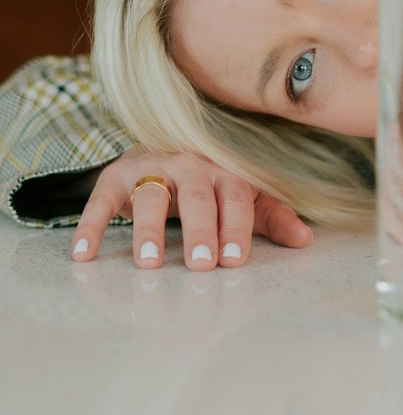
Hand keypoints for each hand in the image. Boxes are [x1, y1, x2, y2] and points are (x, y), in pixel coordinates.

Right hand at [69, 147, 312, 269]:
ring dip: (148, 228)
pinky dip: (91, 224)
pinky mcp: (116, 178)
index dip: (236, 228)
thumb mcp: (244, 197)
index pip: (235, 200)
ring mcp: (152, 169)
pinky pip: (102, 201)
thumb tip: (305, 240)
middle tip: (202, 264)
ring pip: (151, 196)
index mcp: (225, 172)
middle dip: (201, 230)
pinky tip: (84, 253)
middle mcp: (190, 166)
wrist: (161, 150)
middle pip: (197, 197)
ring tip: (148, 261)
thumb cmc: (210, 183)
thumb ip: (272, 217)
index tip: (234, 260)